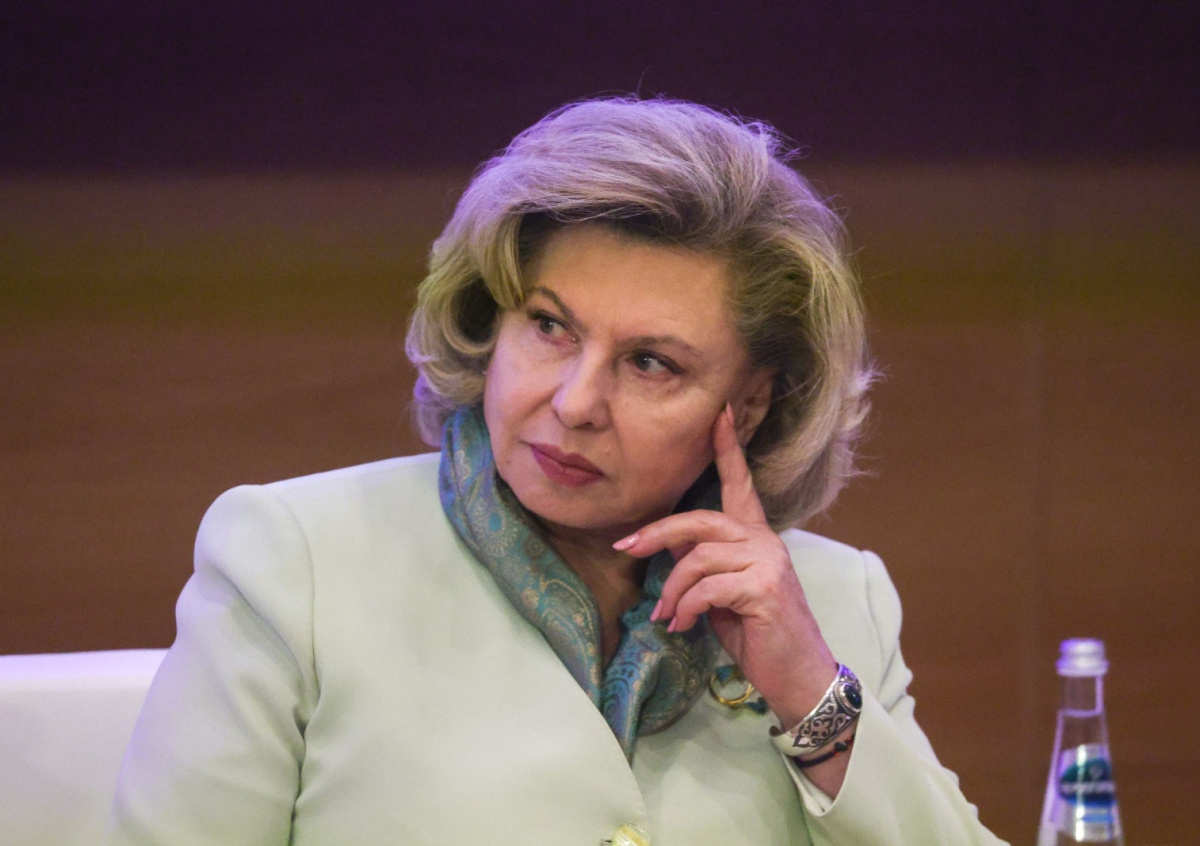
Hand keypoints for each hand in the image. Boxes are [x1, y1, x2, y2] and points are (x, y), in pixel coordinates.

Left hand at [613, 404, 837, 728]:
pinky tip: (682, 625)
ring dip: (672, 590)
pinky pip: (706, 589)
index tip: (718, 413)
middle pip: (699, 520)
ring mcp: (767, 562)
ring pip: (697, 559)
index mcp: (756, 536)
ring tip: (666, 615)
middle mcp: (764, 541)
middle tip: (623, 548)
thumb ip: (704, 565)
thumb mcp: (724, 594)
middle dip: (656, 533)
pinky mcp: (764, 588)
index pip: (741, 484)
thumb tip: (669, 548)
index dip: (728, 448)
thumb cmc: (759, 635)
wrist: (798, 676)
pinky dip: (686, 608)